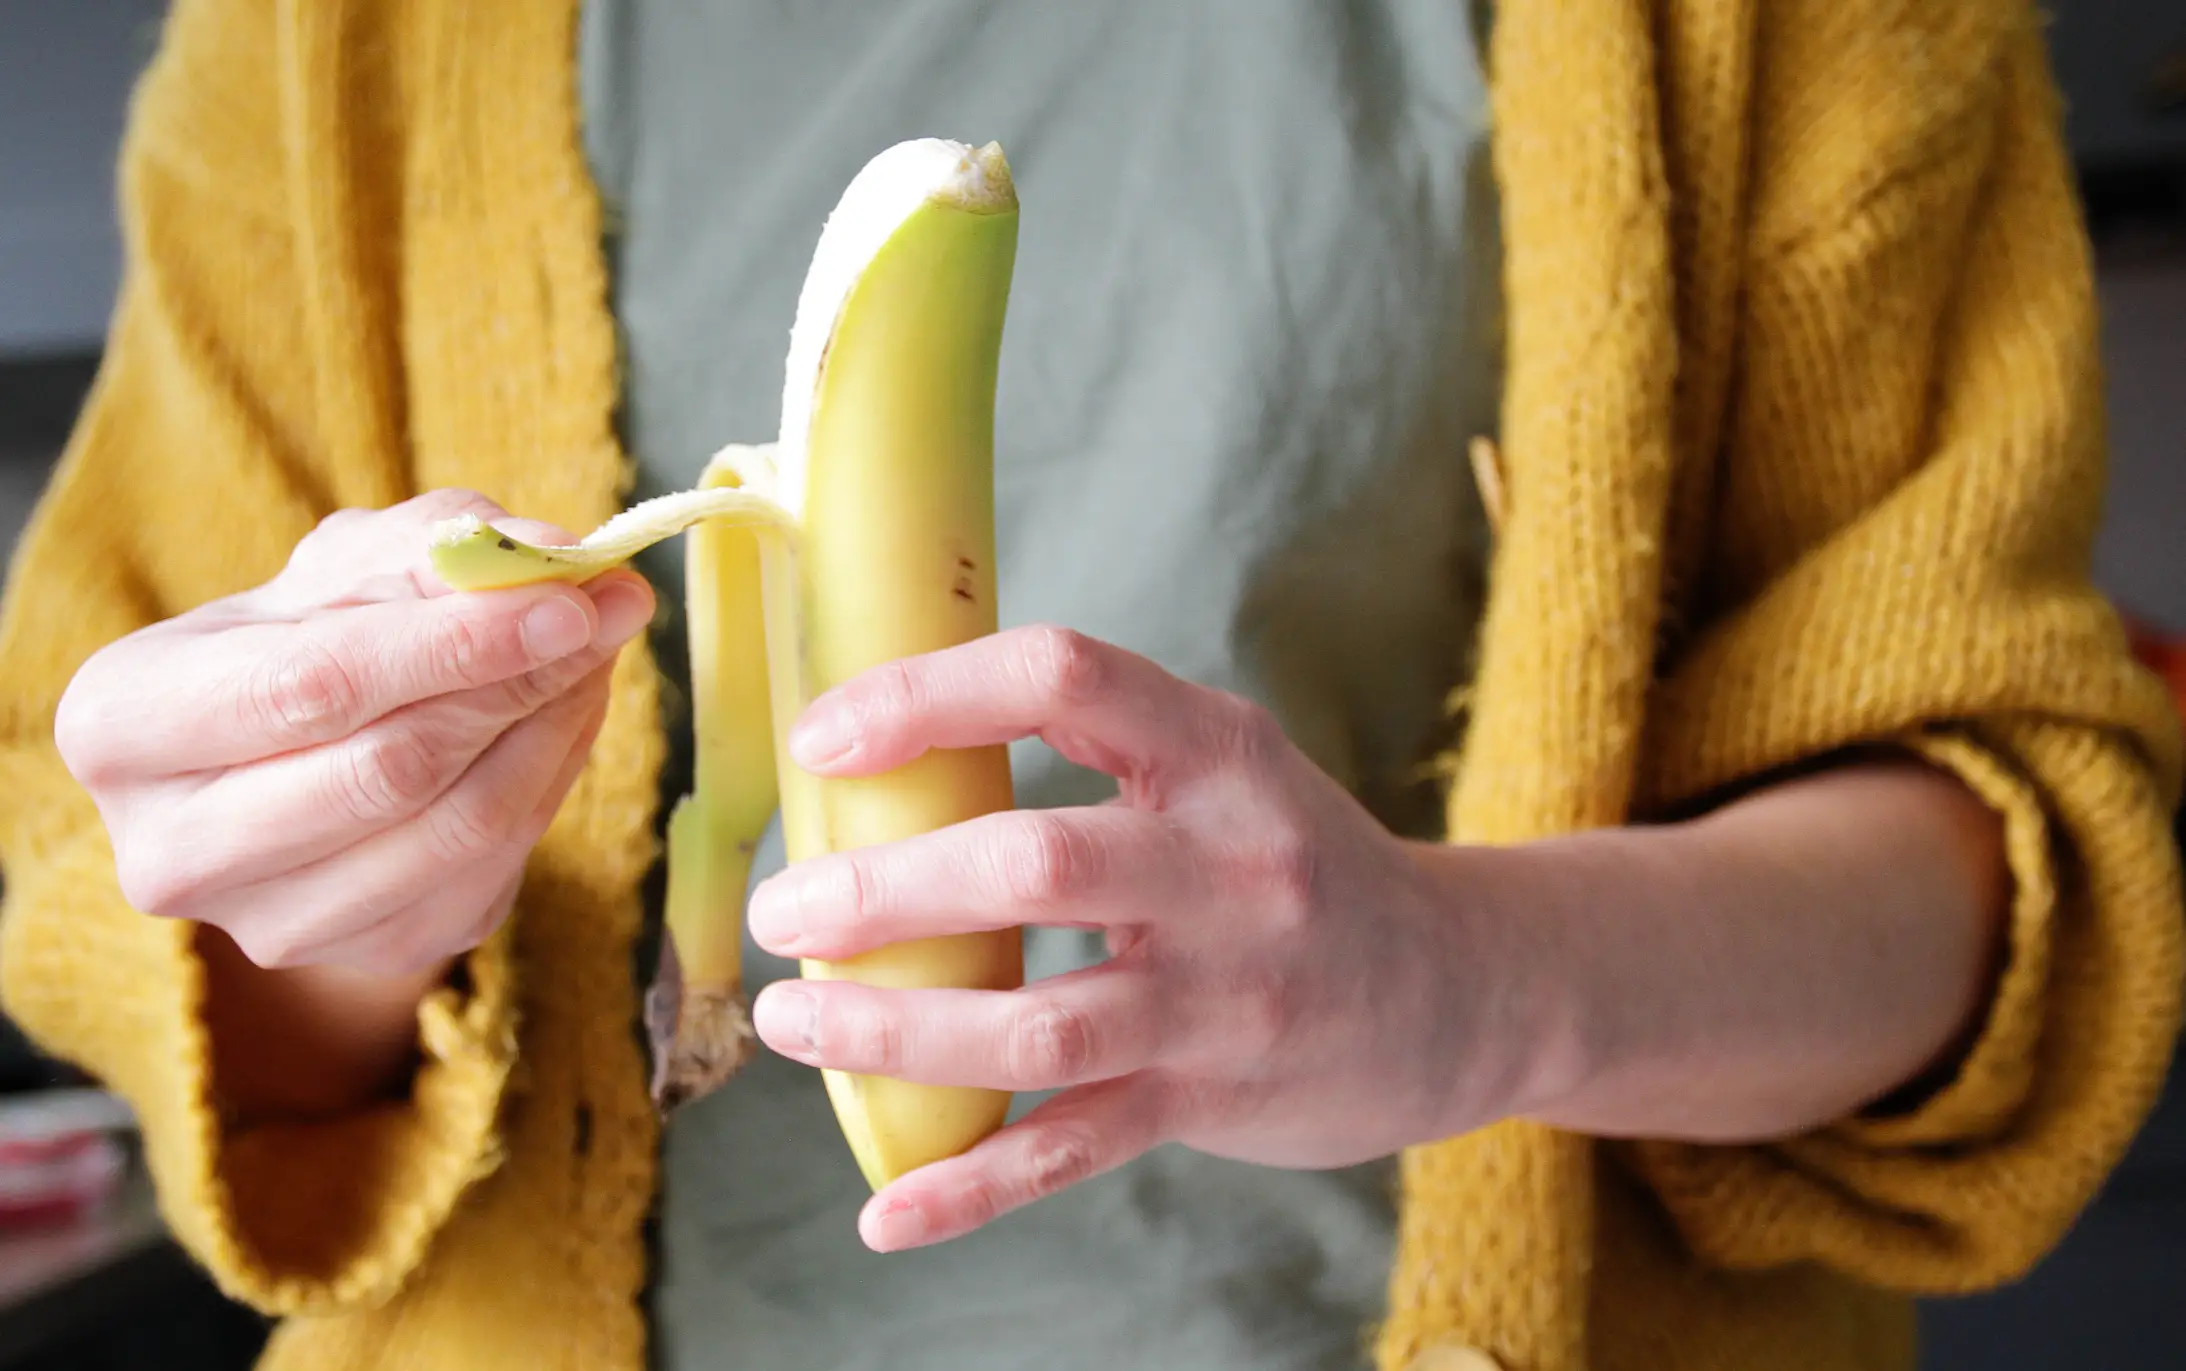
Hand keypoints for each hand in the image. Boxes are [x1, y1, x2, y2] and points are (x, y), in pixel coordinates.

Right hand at [55, 489, 654, 976]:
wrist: (293, 763)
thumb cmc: (305, 642)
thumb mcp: (343, 567)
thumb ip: (438, 547)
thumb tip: (546, 553)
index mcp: (121, 723)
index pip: (313, 685)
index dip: (454, 641)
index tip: (570, 594)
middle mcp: (172, 847)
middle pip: (389, 768)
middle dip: (519, 679)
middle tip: (611, 610)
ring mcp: (270, 923)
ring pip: (457, 826)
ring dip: (554, 727)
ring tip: (599, 651)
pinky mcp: (371, 953)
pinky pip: (494, 864)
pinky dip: (553, 776)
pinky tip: (568, 712)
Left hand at [746, 626, 1524, 1251]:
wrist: (1459, 988)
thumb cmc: (1292, 862)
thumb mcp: (1224, 770)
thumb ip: (1093, 752)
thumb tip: (887, 754)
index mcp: (1219, 754)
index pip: (1065, 679)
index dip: (927, 695)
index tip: (821, 737)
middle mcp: (1232, 865)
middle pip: (1035, 863)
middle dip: (883, 890)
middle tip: (784, 912)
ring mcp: (1228, 993)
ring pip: (1040, 1022)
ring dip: (894, 1032)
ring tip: (795, 1022)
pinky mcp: (1214, 1097)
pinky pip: (1076, 1148)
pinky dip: (974, 1185)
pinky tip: (888, 1210)